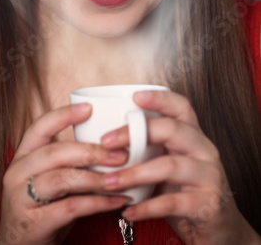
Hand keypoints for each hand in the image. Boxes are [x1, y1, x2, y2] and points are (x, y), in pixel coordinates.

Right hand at [0, 103, 128, 244]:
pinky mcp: (33, 223)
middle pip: (55, 152)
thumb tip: (110, 144)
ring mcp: (21, 199)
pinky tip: (116, 201)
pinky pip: (70, 207)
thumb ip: (68, 162)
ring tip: (120, 178)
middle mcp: (17, 173)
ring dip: (96, 177)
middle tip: (120, 152)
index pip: (39, 127)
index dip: (63, 115)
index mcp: (23, 156)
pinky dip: (97, 203)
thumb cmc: (40, 207)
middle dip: (91, 150)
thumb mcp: (48, 179)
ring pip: (62, 179)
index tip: (89, 108)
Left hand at [100, 90, 260, 244]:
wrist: (220, 229)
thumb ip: (149, 150)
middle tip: (105, 142)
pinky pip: (172, 202)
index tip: (135, 96)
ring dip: (133, 174)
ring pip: (169, 166)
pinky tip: (128, 210)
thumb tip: (106, 140)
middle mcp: (204, 150)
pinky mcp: (208, 204)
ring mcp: (209, 176)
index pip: (181, 107)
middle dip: (135, 133)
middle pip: (172, 130)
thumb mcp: (169, 164)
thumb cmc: (186, 191)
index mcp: (193, 136)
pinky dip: (146, 207)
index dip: (160, 99)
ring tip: (108, 182)